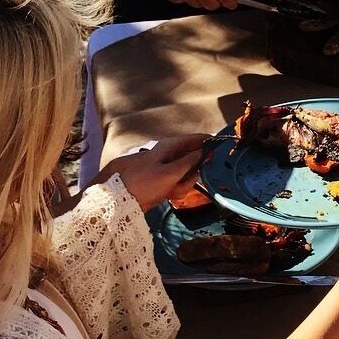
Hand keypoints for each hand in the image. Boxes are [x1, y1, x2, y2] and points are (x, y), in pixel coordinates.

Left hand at [94, 134, 209, 210]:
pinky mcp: (161, 180)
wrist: (118, 200)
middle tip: (186, 181)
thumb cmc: (144, 182)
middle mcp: (168, 154)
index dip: (208, 142)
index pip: (195, 139)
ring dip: (182, 185)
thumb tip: (205, 151)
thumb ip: (190, 162)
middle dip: (191, 174)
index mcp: (169, 146)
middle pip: (192, 161)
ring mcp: (165, 168)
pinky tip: (166, 195)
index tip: (220, 147)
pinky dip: (174, 190)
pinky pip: (176, 184)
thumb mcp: (170, 173)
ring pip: (185, 175)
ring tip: (171, 191)